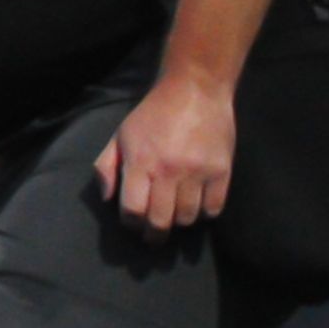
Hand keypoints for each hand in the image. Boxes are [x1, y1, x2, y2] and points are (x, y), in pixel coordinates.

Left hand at [93, 67, 235, 236]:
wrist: (195, 90)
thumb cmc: (153, 114)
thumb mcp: (121, 135)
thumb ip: (107, 166)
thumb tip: (107, 199)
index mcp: (140, 162)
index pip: (133, 210)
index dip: (131, 223)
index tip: (134, 222)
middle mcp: (168, 171)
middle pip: (160, 221)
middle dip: (154, 235)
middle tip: (154, 237)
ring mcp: (197, 172)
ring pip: (187, 218)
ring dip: (179, 223)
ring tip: (175, 217)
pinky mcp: (221, 170)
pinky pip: (214, 208)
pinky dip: (205, 213)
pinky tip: (198, 207)